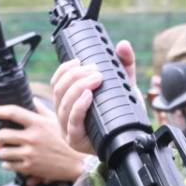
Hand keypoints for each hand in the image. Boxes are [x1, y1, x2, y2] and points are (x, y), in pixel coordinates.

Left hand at [0, 99, 89, 184]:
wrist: (78, 163)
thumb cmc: (68, 141)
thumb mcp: (57, 122)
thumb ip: (42, 110)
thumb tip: (32, 99)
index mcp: (38, 123)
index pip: (13, 112)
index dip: (0, 111)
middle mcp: (32, 138)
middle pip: (3, 134)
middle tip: (0, 138)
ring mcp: (30, 154)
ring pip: (3, 152)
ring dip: (2, 151)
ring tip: (6, 150)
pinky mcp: (30, 167)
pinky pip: (9, 165)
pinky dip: (7, 163)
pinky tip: (12, 161)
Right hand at [50, 40, 138, 155]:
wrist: (128, 141)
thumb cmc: (121, 115)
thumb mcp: (123, 87)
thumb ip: (124, 65)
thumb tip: (123, 45)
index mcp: (69, 101)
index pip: (57, 82)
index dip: (64, 69)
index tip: (79, 61)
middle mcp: (64, 114)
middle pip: (59, 90)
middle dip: (75, 76)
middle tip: (95, 70)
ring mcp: (67, 128)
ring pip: (64, 103)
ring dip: (79, 87)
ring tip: (96, 79)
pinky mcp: (75, 140)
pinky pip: (73, 121)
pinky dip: (79, 107)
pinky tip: (88, 96)